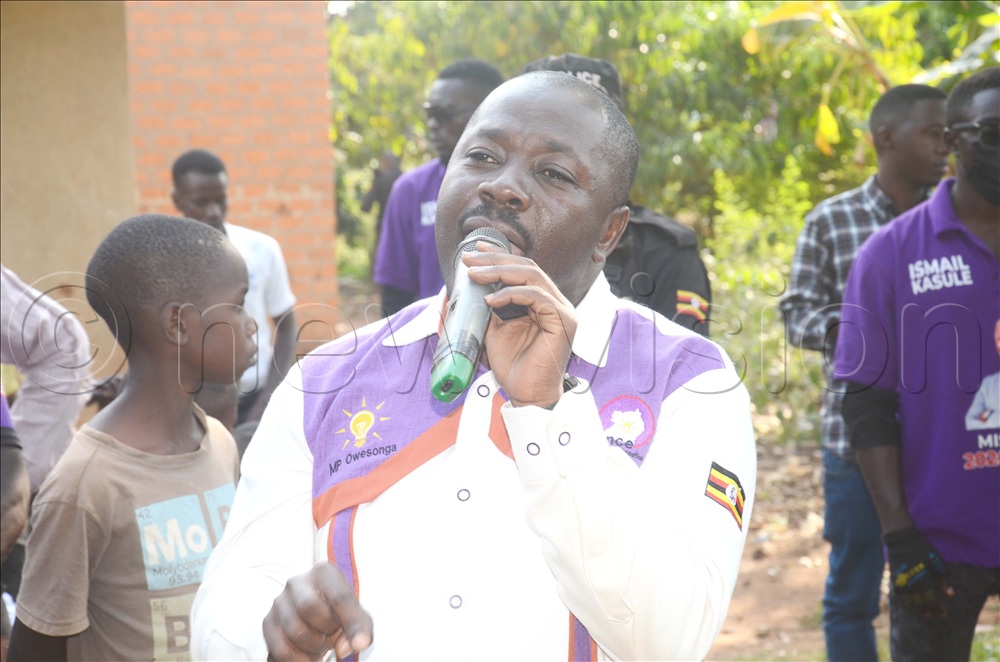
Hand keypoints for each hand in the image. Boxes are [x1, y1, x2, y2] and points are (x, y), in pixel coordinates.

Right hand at [263, 561, 373, 660]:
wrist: (315, 620)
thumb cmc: (339, 614)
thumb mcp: (357, 617)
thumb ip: (359, 629)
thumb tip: (349, 647)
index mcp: (324, 572)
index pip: (338, 596)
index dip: (351, 624)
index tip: (359, 644)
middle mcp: (297, 582)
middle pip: (309, 607)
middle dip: (326, 630)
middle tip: (332, 636)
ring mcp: (279, 601)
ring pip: (295, 631)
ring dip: (313, 647)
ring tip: (320, 645)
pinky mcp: (268, 622)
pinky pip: (280, 648)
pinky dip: (298, 659)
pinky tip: (308, 656)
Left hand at [463, 247, 576, 407]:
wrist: (527, 395)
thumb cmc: (513, 366)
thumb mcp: (493, 329)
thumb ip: (488, 307)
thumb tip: (466, 288)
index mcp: (542, 301)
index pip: (523, 269)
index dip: (499, 256)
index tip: (475, 250)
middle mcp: (555, 302)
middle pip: (527, 267)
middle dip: (495, 259)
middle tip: (469, 259)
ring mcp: (562, 310)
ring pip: (532, 276)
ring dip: (499, 272)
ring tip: (474, 276)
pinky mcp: (563, 321)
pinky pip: (537, 296)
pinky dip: (511, 295)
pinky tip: (491, 300)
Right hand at [884, 526, 953, 616]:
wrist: (901, 541)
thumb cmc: (923, 550)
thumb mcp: (938, 563)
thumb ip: (944, 580)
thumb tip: (950, 595)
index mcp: (922, 579)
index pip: (931, 600)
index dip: (938, 608)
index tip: (945, 612)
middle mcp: (910, 584)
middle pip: (921, 603)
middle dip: (931, 610)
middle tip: (939, 614)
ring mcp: (900, 583)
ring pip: (910, 602)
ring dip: (919, 609)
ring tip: (927, 614)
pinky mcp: (894, 581)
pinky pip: (902, 597)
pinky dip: (909, 604)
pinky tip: (915, 606)